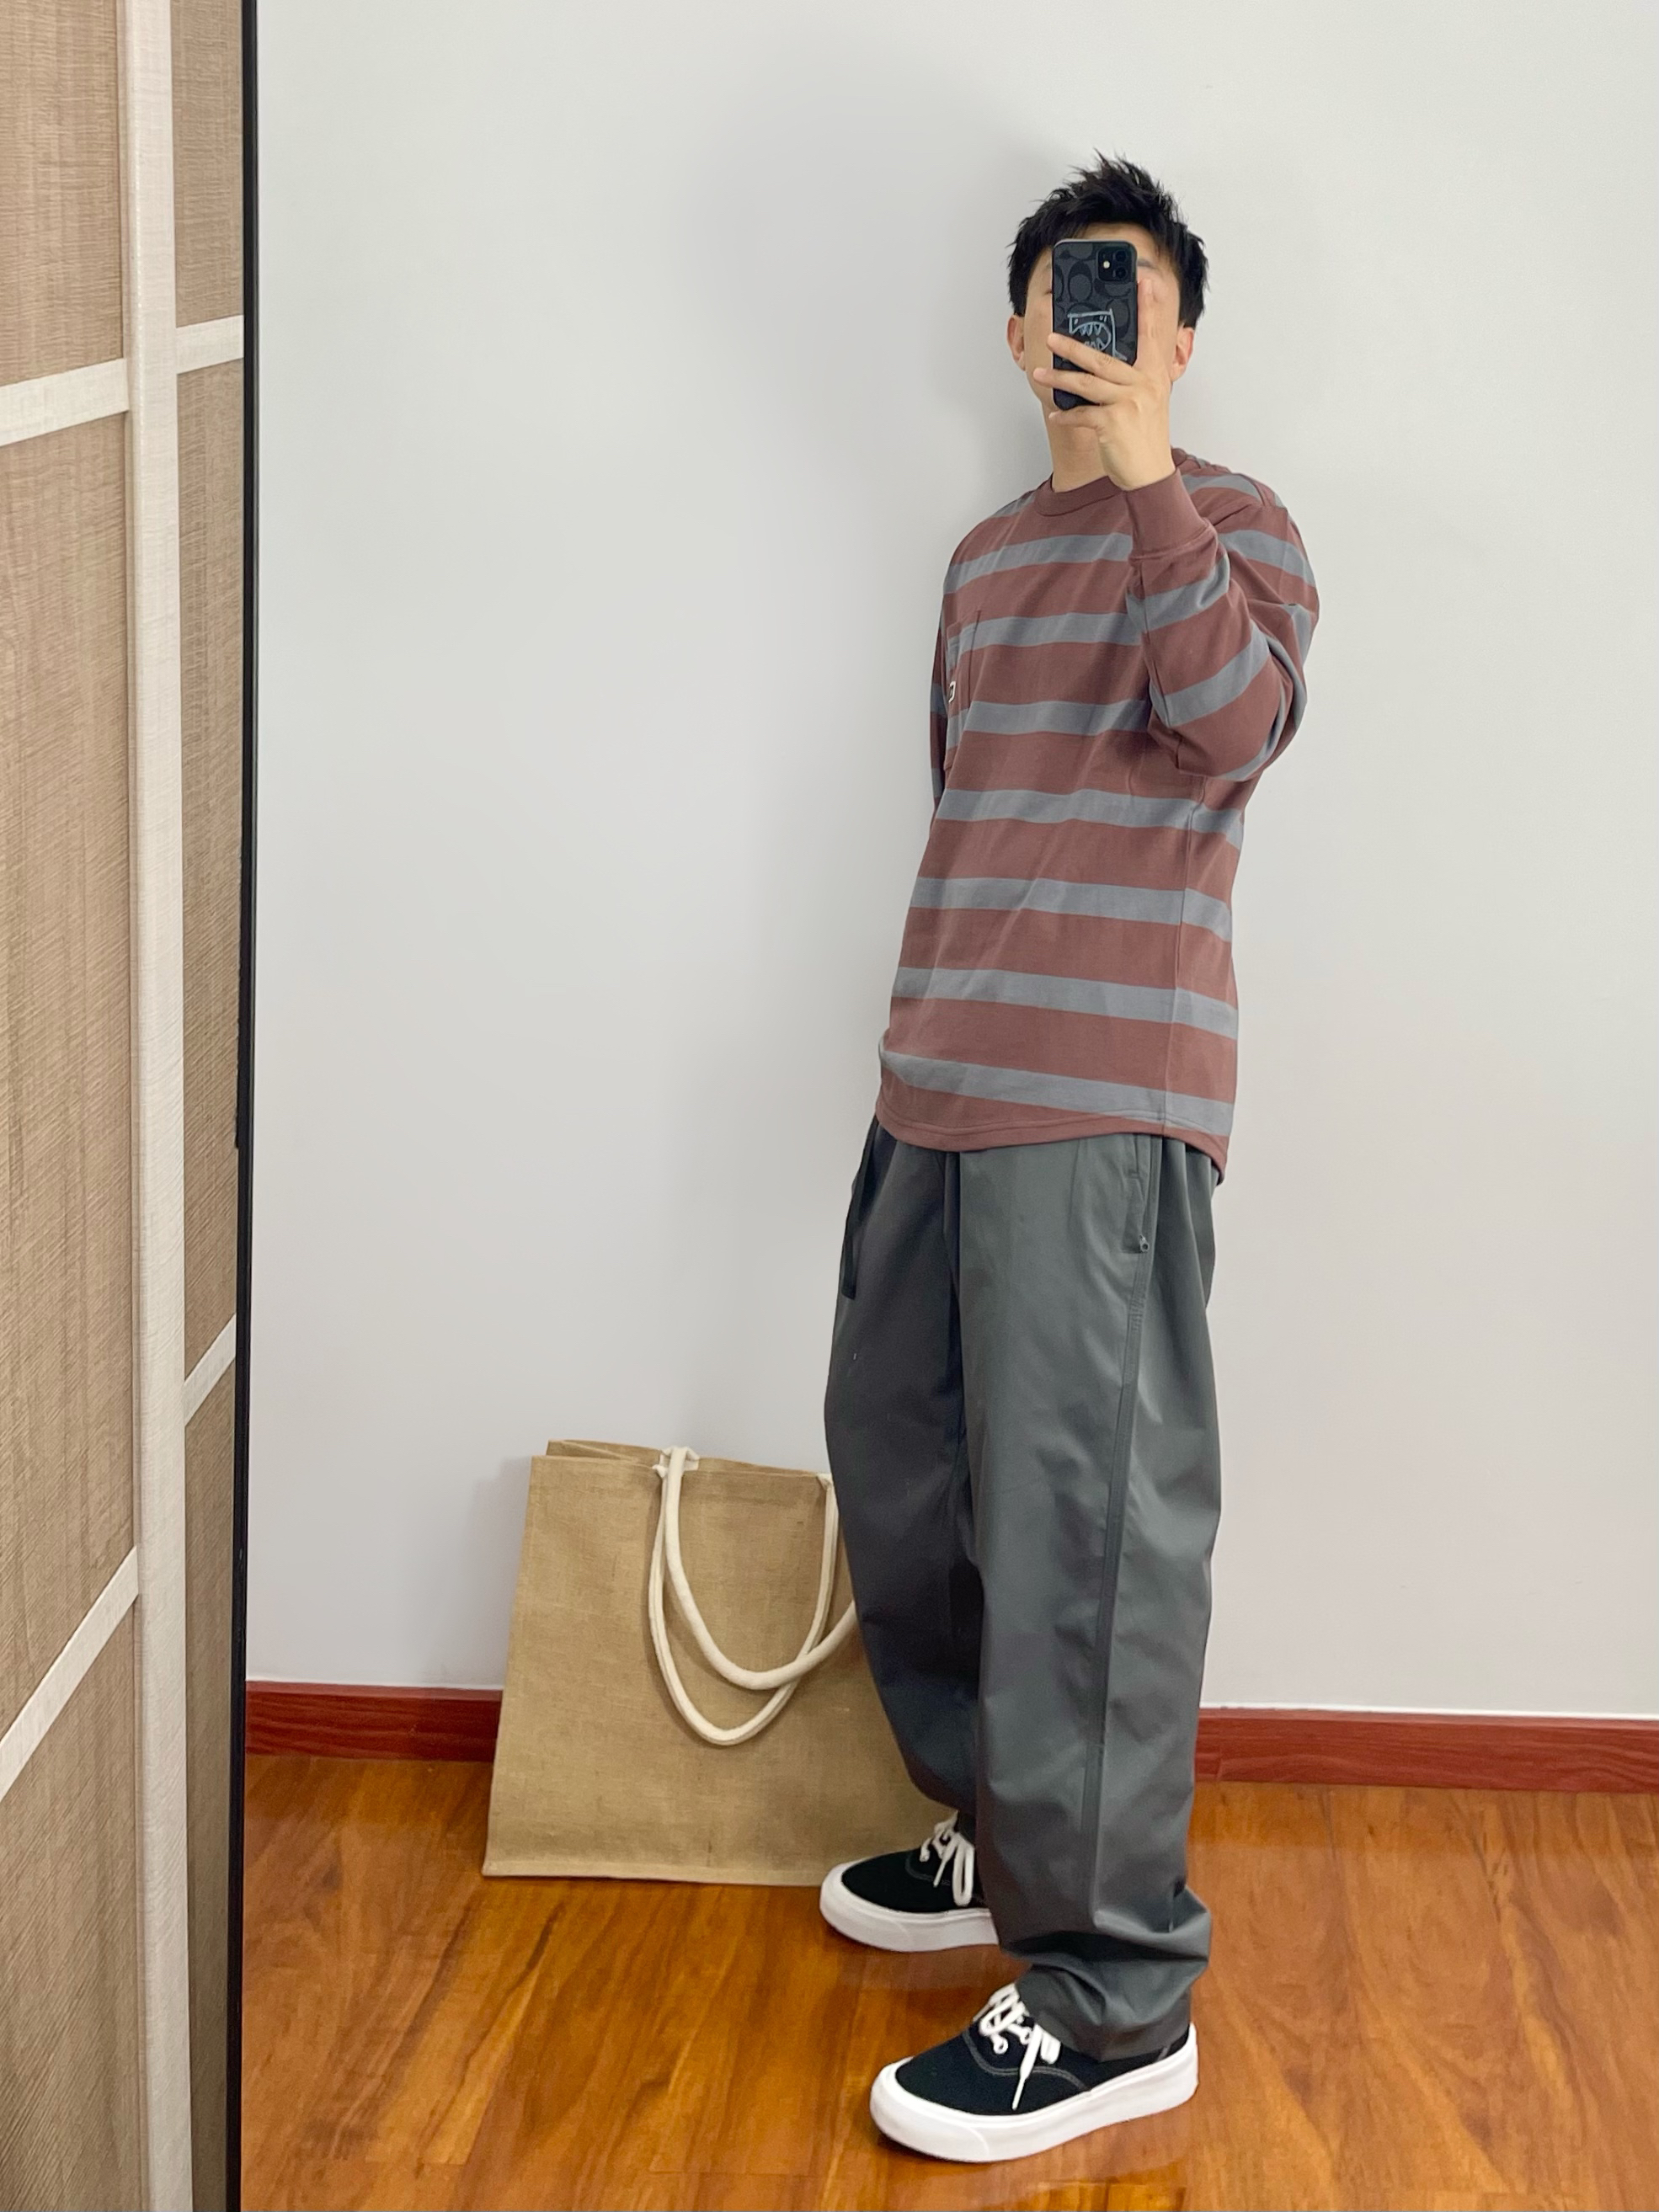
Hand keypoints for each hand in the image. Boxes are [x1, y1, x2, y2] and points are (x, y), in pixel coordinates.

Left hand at [1032, 271, 1176, 490]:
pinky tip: (1055, 413)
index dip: (1147, 306)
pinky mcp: (1113, 424)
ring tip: (1039, 371)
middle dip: (1073, 347)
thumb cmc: (1145, 438)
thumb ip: (1133, 379)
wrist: (1150, 474)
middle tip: (1052, 336)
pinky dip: (1066, 414)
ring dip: (1059, 377)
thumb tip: (1103, 364)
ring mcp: (1128, 403)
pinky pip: (1082, 413)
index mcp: (1154, 375)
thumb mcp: (1147, 401)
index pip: (1150, 334)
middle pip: (1102, 358)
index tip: (1143, 280)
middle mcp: (1143, 385)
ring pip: (1087, 383)